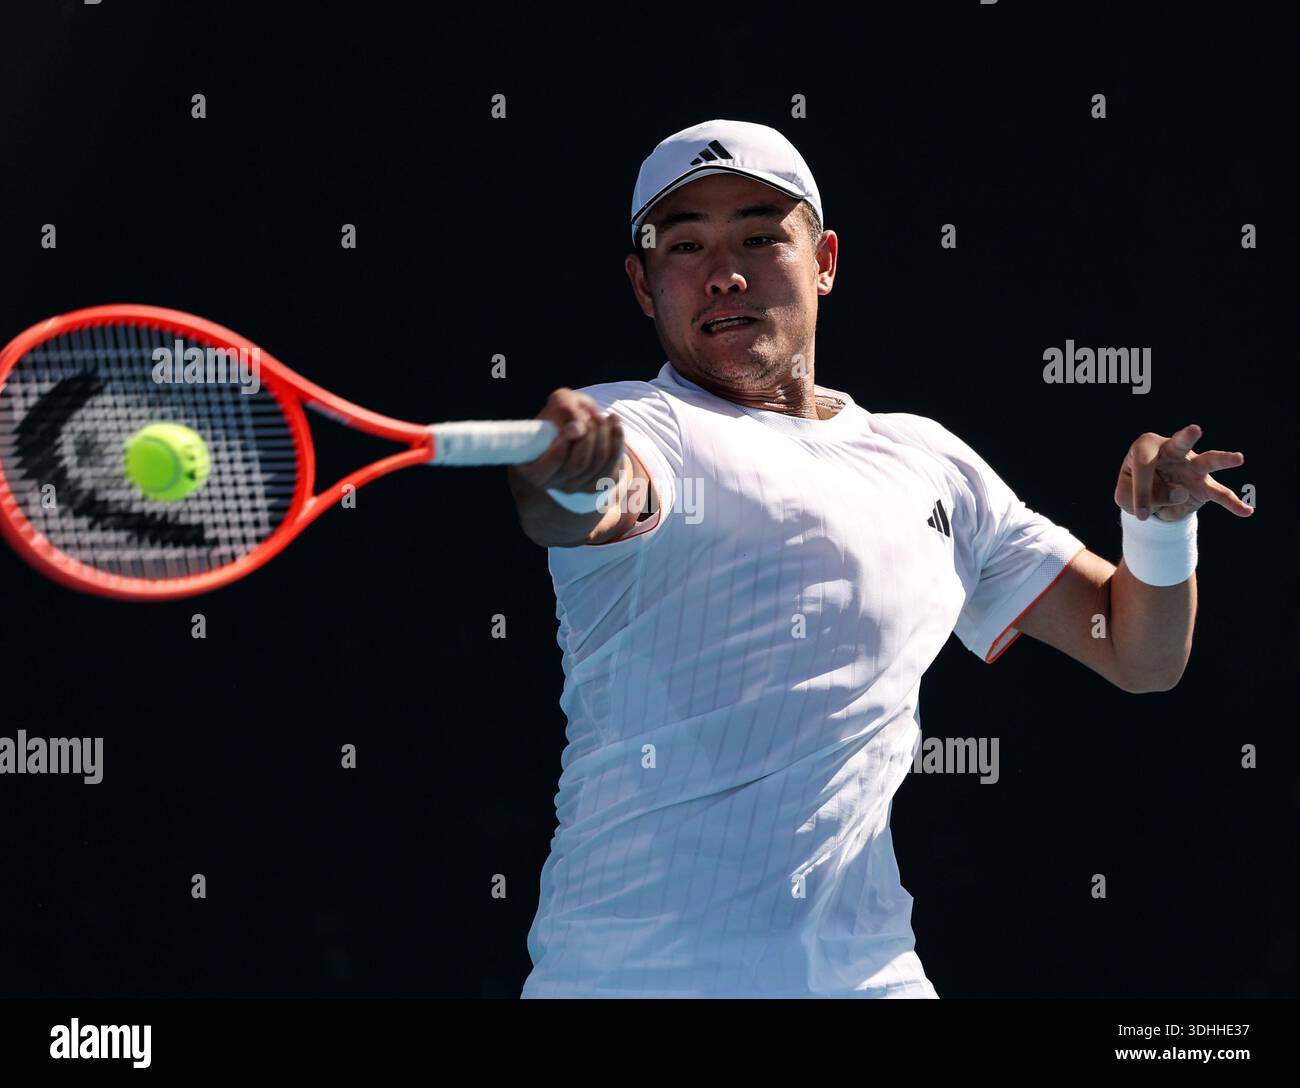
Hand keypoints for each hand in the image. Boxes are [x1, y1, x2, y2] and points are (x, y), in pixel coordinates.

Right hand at [511, 388, 624, 495]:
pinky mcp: (596, 484)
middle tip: (591, 416)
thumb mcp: (560, 401)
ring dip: (605, 436)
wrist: (580, 421)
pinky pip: (612, 467)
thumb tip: (576, 428)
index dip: (560, 447)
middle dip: (590, 436)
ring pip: (598, 465)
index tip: (570, 426)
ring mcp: (575, 487)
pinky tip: (614, 424)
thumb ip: (565, 411)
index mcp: (533, 467)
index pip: (547, 466)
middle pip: (578, 465)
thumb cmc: (564, 412)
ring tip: (603, 417)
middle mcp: (553, 483)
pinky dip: (617, 442)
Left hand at [1115, 424, 1251, 521]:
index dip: (1142, 492)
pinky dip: (1232, 503)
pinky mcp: (1204, 485)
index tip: (1140, 513)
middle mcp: (1172, 451)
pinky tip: (1246, 511)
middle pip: (1180, 443)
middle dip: (1187, 437)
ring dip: (1222, 460)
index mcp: (1146, 448)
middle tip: (1195, 430)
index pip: (1144, 466)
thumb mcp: (1127, 498)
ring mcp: (1191, 466)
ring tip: (1238, 458)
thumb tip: (1183, 491)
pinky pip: (1220, 494)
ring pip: (1208, 461)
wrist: (1147, 501)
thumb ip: (1150, 495)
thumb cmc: (1132, 490)